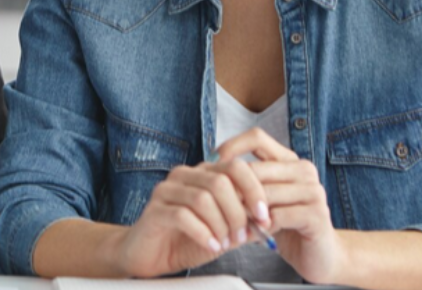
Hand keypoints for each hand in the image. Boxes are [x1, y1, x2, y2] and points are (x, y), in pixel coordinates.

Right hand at [109, 149, 274, 277]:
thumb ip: (244, 221)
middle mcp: (184, 176)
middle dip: (237, 212)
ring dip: (221, 225)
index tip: (264, 215)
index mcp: (202, 173)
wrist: (149, 254)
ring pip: (203, 198)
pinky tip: (211, 245)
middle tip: (242, 235)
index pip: (235, 166)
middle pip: (220, 181)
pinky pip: (183, 216)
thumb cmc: (185, 239)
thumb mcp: (223, 229)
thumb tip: (272, 218)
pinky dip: (203, 233)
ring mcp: (166, 190)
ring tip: (225, 243)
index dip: (254, 190)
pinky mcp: (154, 210)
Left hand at [216, 128, 344, 282]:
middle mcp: (304, 170)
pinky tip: (256, 235)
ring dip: (245, 211)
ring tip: (233, 224)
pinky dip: (262, 226)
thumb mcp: (262, 199)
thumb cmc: (285, 225)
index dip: (231, 146)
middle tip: (217, 206)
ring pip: (264, 193)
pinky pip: (278, 215)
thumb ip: (245, 183)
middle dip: (233, 190)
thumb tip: (209, 167)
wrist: (319, 256)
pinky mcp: (317, 214)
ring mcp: (313, 191)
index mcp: (290, 160)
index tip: (211, 163)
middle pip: (256, 169)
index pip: (257, 137)